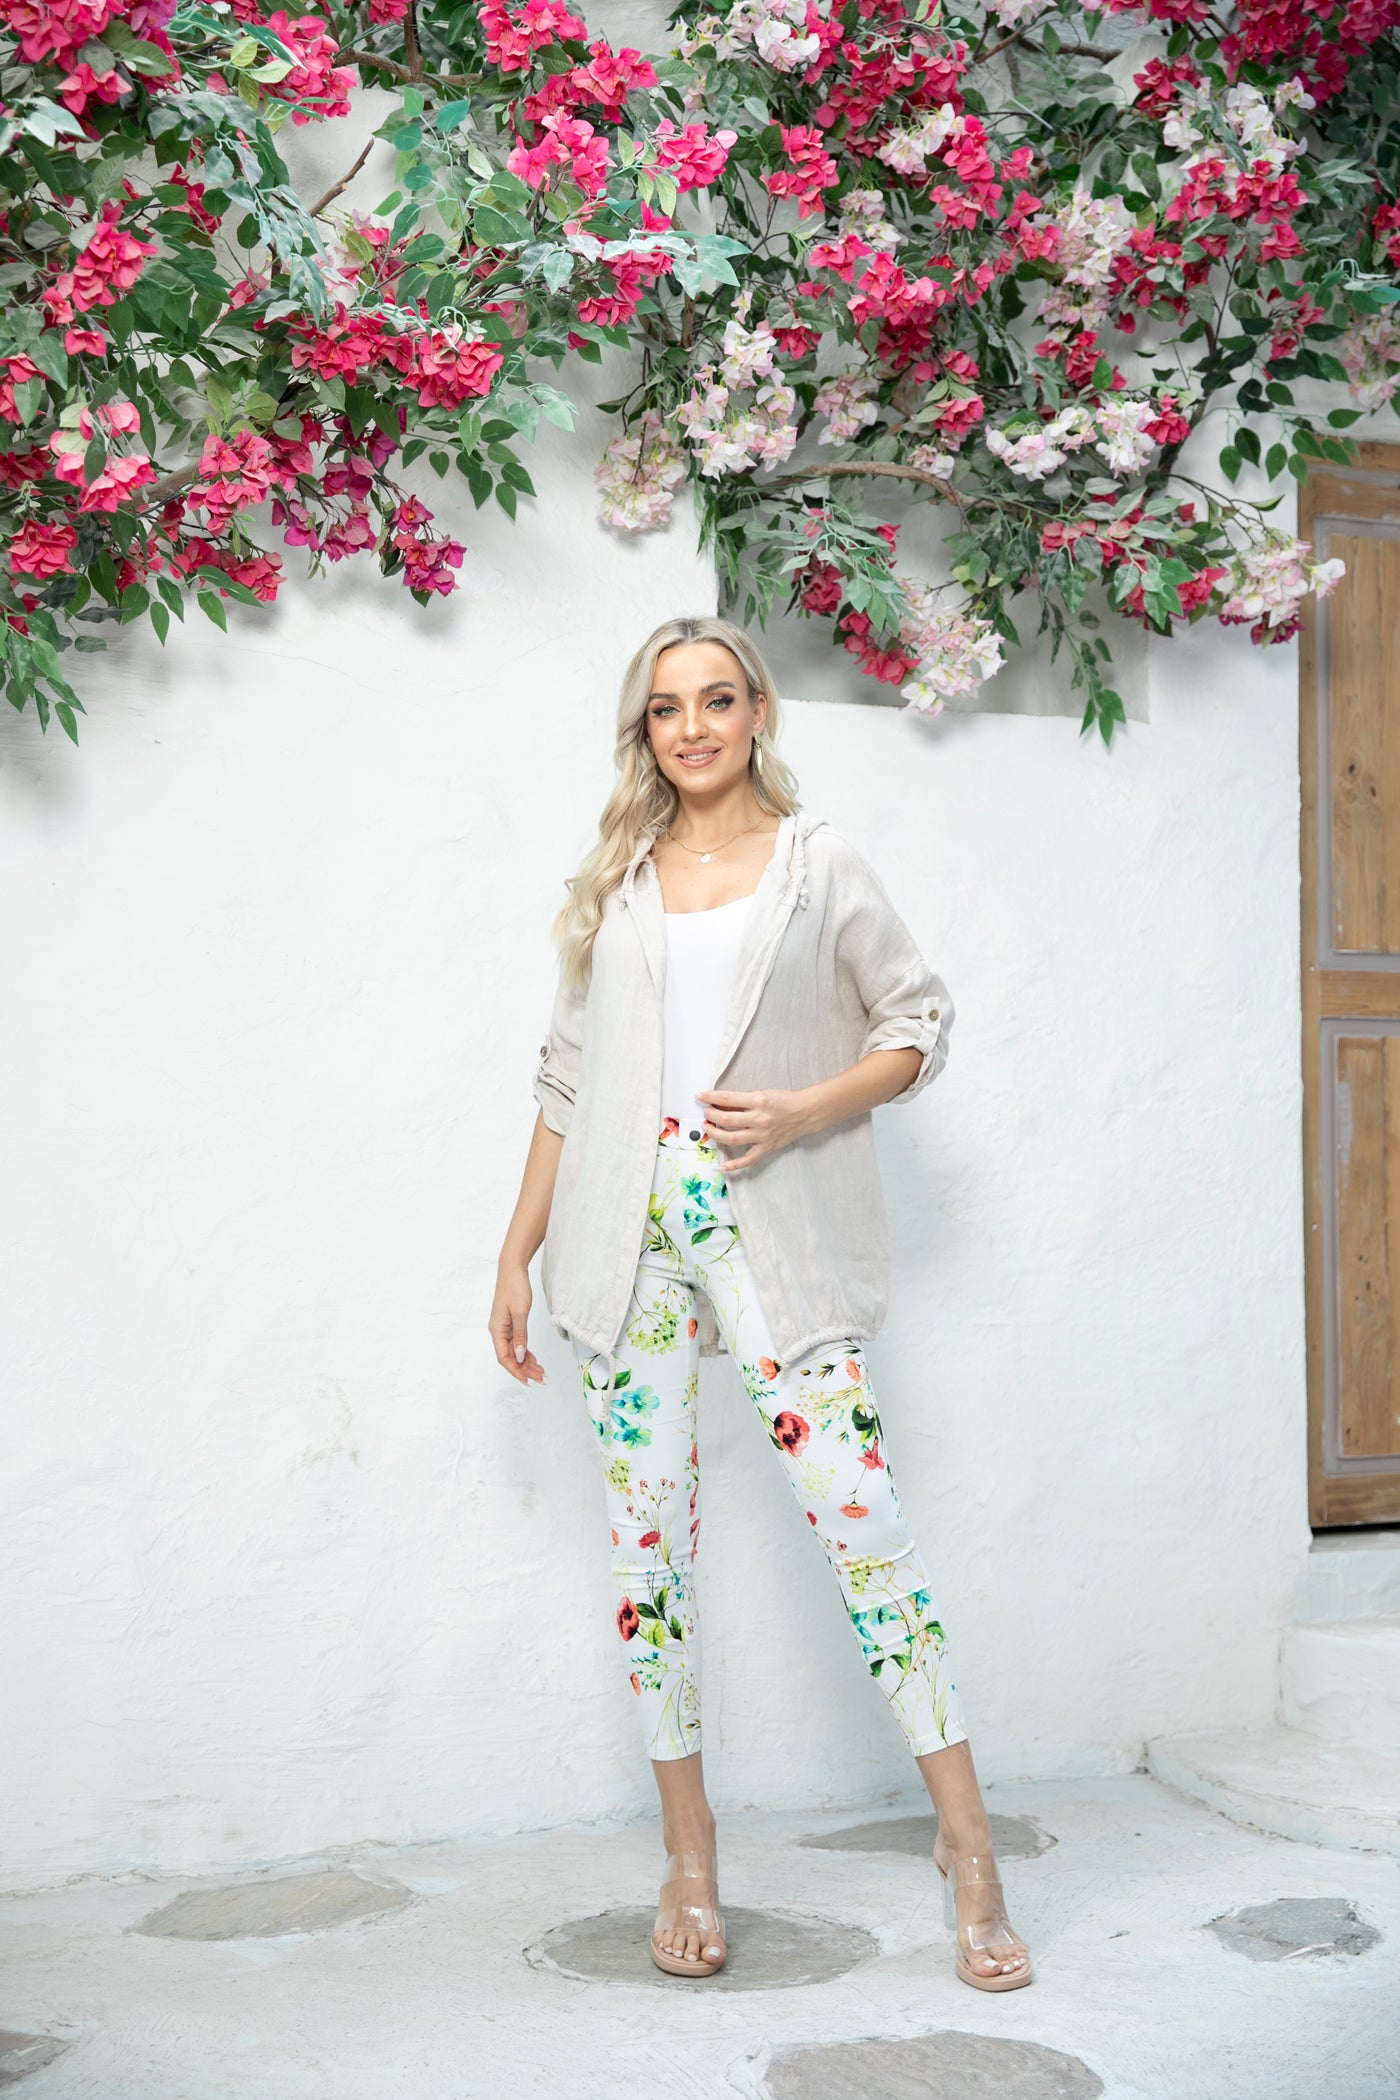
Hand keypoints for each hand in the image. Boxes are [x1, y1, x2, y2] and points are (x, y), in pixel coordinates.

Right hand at [490, 1261, 545, 1385]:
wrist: (512, 1269)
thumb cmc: (514, 1287)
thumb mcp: (520, 1312)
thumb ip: (521, 1335)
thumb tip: (520, 1356)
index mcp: (497, 1330)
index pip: (504, 1357)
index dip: (516, 1371)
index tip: (528, 1380)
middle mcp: (498, 1331)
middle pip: (509, 1357)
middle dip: (524, 1369)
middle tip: (540, 1377)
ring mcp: (503, 1327)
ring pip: (514, 1351)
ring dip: (526, 1362)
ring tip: (540, 1371)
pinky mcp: (509, 1323)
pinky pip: (516, 1342)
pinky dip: (525, 1351)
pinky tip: (533, 1358)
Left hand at [695, 1087, 811, 1171]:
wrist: (805, 1113)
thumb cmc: (783, 1101)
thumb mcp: (762, 1093)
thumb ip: (742, 1100)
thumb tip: (720, 1103)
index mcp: (758, 1101)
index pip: (727, 1098)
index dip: (710, 1097)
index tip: (700, 1096)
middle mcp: (759, 1119)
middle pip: (726, 1119)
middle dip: (710, 1115)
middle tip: (706, 1114)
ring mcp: (762, 1135)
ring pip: (732, 1138)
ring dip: (715, 1134)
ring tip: (709, 1129)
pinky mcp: (766, 1148)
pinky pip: (747, 1160)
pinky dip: (733, 1165)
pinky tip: (720, 1166)